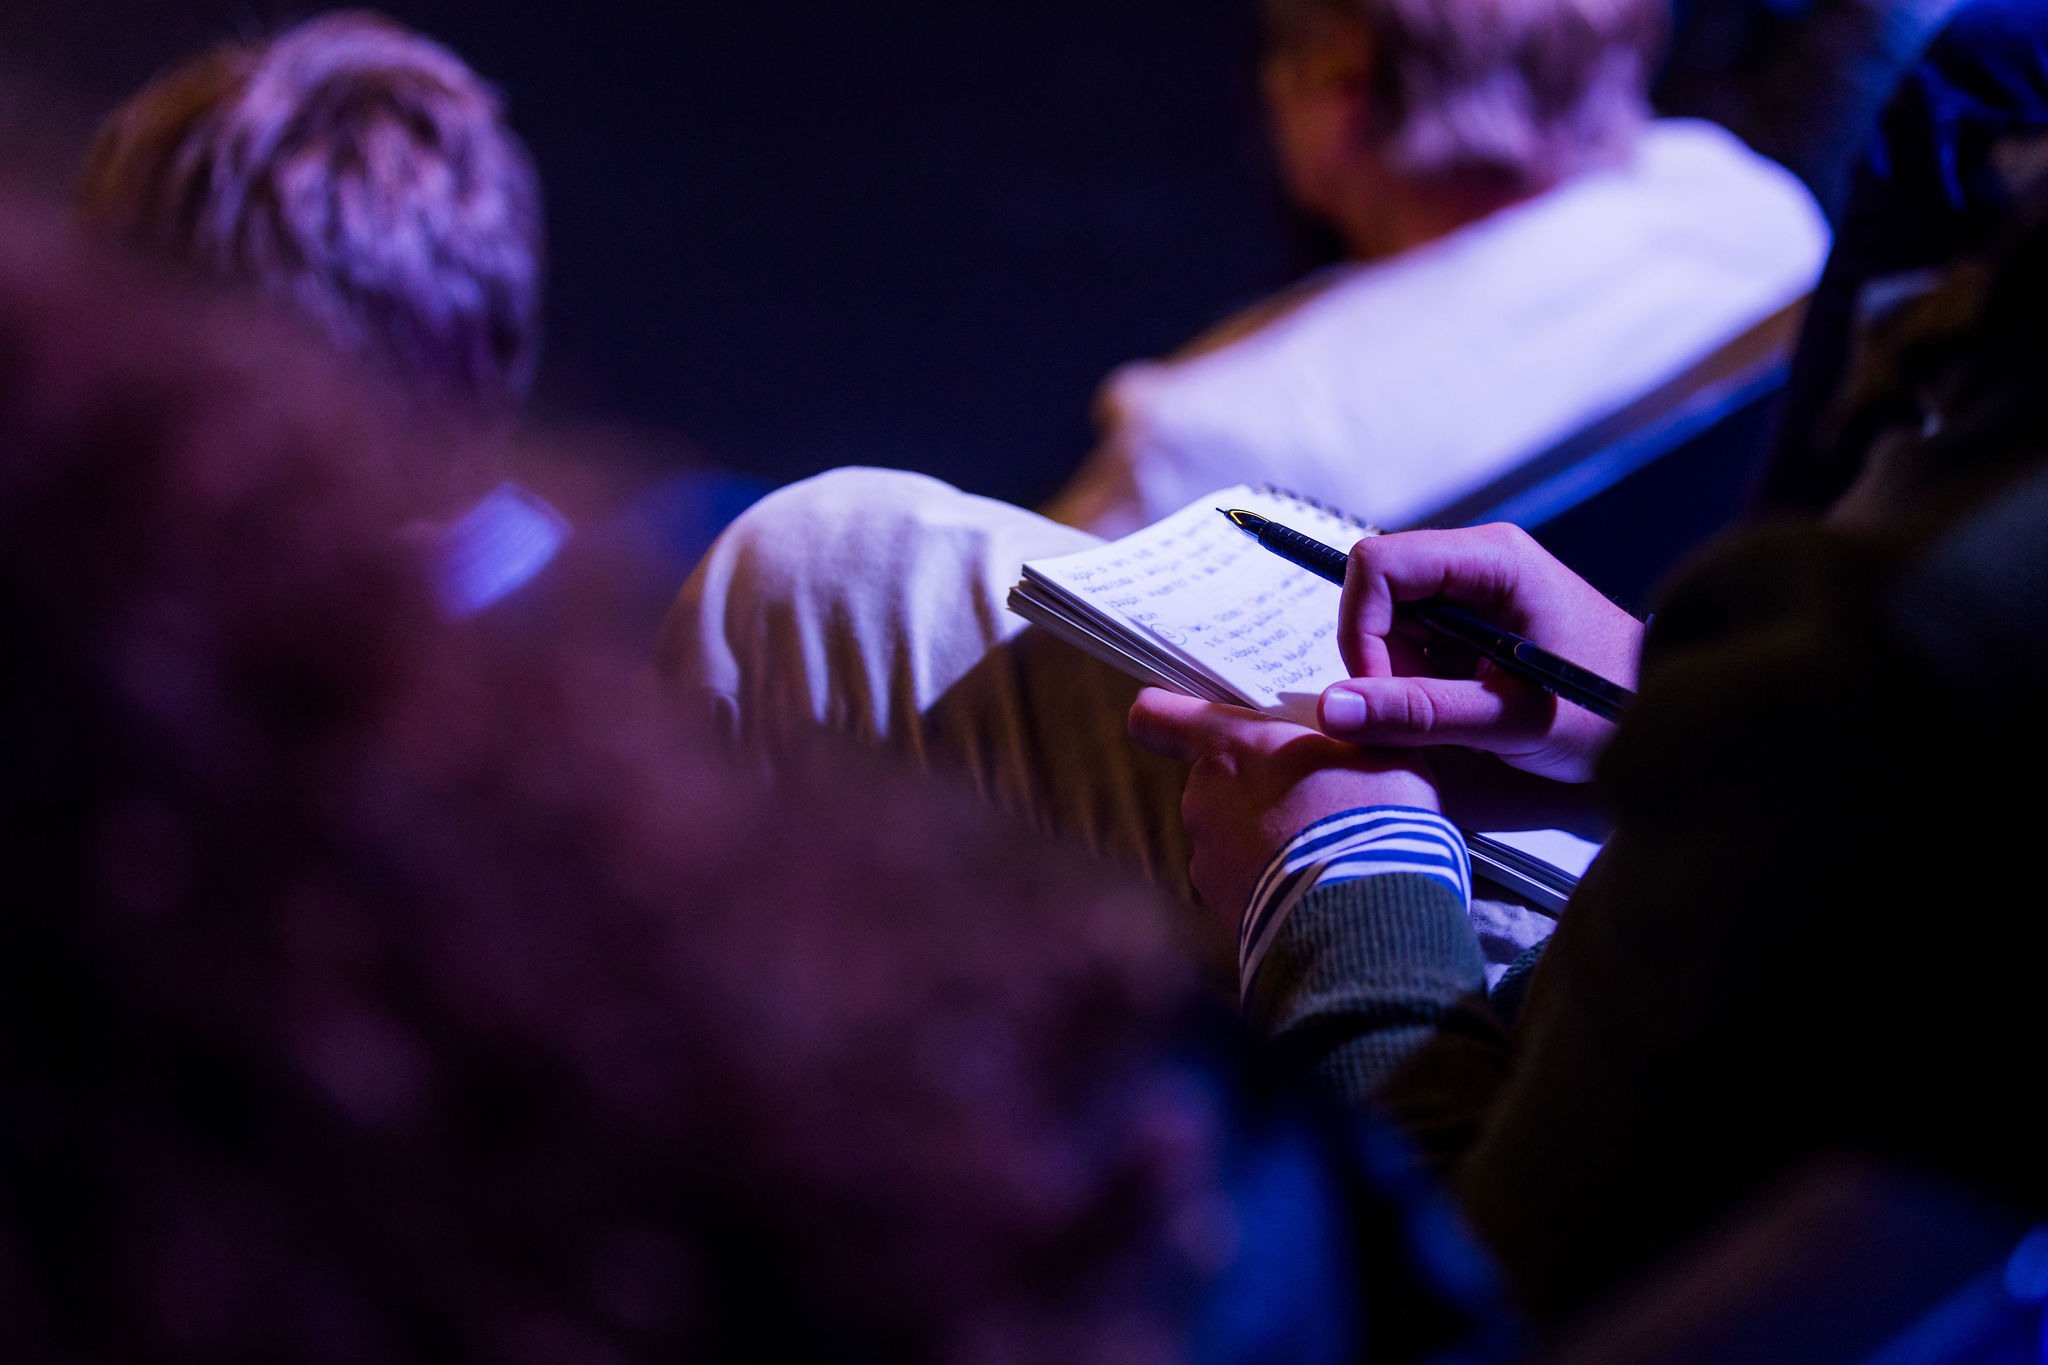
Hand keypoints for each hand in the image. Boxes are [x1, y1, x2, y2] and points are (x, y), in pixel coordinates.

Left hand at [1128, 688, 1437, 925]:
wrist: (1363, 916)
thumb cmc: (1371, 815)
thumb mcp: (1377, 750)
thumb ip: (1347, 727)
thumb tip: (1346, 713)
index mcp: (1230, 747)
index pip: (1155, 716)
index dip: (1165, 713)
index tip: (1185, 718)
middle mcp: (1203, 799)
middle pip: (1216, 780)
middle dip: (1257, 787)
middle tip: (1314, 798)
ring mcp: (1207, 859)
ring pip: (1232, 836)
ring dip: (1267, 839)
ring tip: (1327, 852)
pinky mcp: (1222, 909)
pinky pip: (1245, 884)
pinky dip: (1273, 884)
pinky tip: (1318, 891)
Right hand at [1322, 524, 1643, 784]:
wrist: (1663, 724)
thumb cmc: (1608, 712)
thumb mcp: (1511, 719)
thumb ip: (1420, 713)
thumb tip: (1334, 708)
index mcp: (1492, 559)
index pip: (1377, 565)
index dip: (1359, 629)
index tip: (1373, 694)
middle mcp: (1478, 565)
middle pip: (1378, 598)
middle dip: (1382, 663)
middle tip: (1424, 716)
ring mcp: (1475, 595)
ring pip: (1389, 628)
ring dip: (1401, 681)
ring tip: (1461, 718)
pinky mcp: (1473, 628)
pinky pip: (1413, 649)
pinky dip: (1419, 688)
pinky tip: (1466, 712)